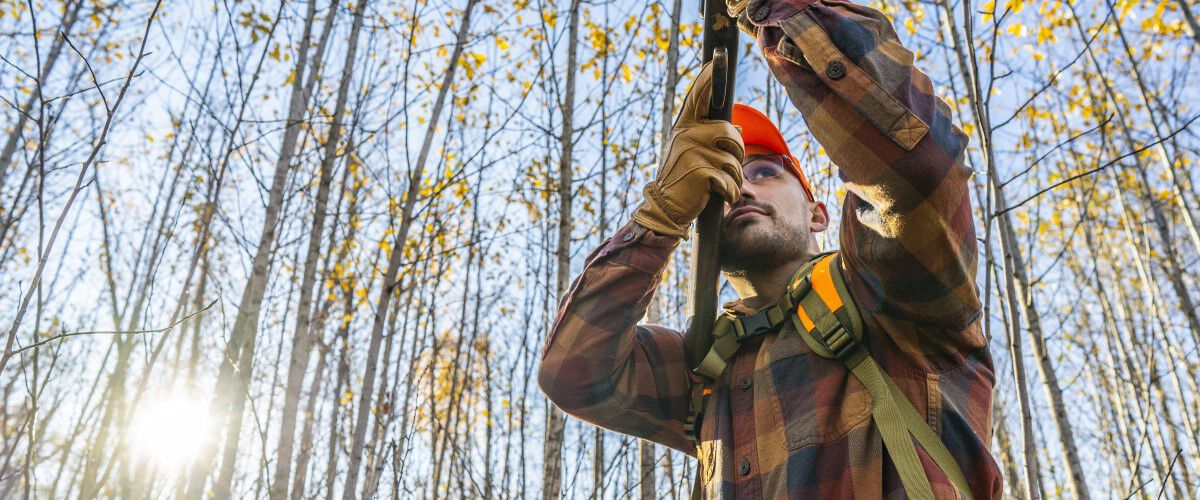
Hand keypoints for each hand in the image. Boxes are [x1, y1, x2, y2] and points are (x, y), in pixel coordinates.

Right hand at [631, 63, 744, 237]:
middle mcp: (686, 133)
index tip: (716, 58)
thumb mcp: (696, 156)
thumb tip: (736, 126)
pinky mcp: (699, 170)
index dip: (708, 78)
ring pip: (734, 158)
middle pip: (730, 133)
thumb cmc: (685, 181)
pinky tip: (718, 196)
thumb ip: (714, 139)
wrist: (666, 208)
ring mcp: (691, 150)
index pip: (698, 97)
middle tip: (725, 172)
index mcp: (685, 126)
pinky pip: (729, 178)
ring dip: (734, 178)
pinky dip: (729, 192)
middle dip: (736, 155)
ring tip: (720, 187)